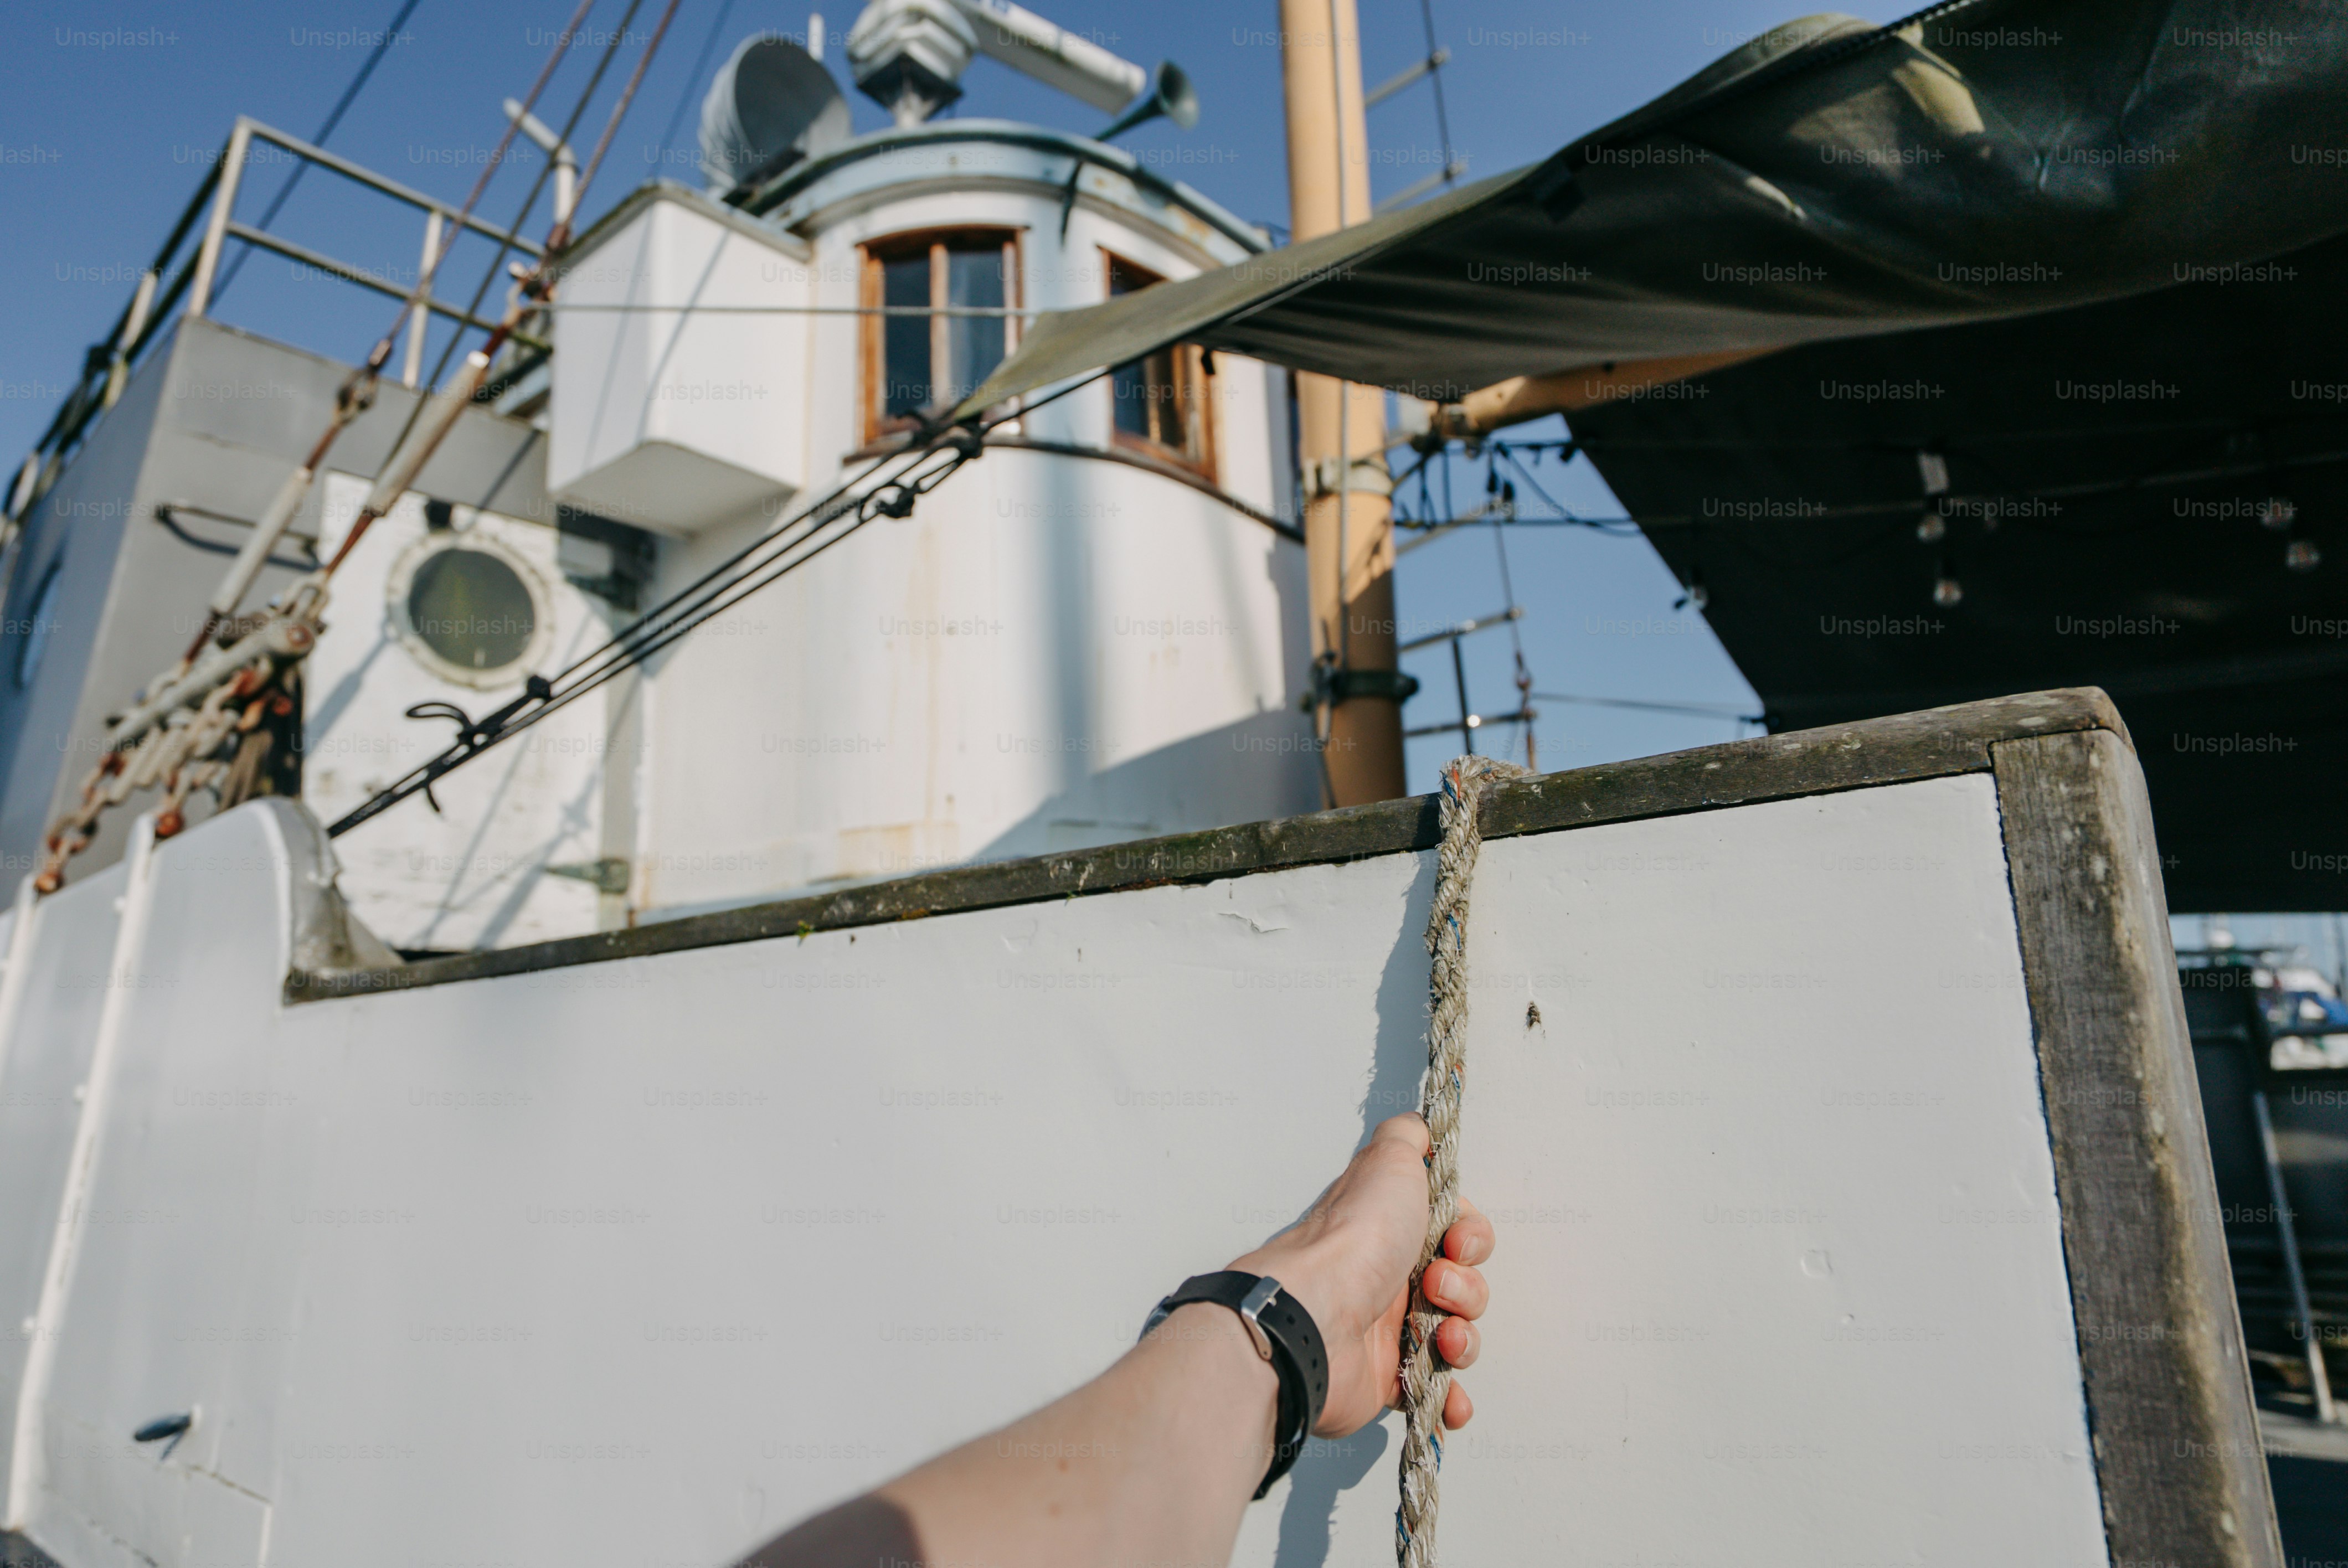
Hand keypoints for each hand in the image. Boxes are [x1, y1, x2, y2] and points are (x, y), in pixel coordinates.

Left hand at [1227, 1113, 1493, 1436]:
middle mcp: (1390, 1277)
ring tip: (1438, 1339)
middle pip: (1463, 1286)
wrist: (1313, 1317)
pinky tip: (1449, 1395)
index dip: (1471, 1240)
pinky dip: (1452, 1399)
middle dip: (1467, 1290)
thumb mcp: (1387, 1162)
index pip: (1458, 1236)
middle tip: (1434, 1286)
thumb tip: (1420, 1127)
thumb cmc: (1353, 1240)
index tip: (1456, 1243)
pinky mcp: (1386, 1380)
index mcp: (1393, 1230)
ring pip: (1458, 1337)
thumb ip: (1408, 1138)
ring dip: (1464, 1339)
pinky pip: (1435, 1392)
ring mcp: (1388, 1331)